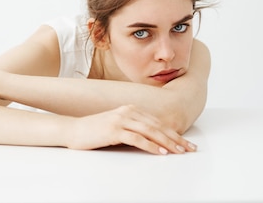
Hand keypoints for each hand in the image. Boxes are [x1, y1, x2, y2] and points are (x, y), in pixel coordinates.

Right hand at [66, 104, 196, 154]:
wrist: (73, 130)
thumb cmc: (95, 131)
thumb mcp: (118, 126)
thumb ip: (134, 128)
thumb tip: (153, 140)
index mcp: (131, 109)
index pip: (157, 122)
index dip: (173, 133)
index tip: (185, 143)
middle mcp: (128, 111)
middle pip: (157, 126)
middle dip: (175, 138)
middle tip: (189, 149)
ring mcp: (121, 119)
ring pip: (150, 131)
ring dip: (167, 142)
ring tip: (179, 151)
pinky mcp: (114, 129)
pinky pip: (137, 138)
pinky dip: (151, 146)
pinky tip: (160, 152)